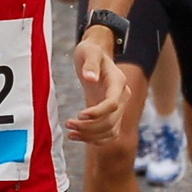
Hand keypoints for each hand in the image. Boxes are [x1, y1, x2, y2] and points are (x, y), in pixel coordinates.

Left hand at [67, 28, 124, 144]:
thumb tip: (89, 79)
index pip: (112, 104)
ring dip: (90, 136)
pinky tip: (76, 136)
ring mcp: (119, 108)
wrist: (95, 56)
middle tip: (68, 124)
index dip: (97, 113)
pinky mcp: (112, 115)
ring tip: (70, 133)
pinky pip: (108, 134)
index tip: (79, 115)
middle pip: (110, 121)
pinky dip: (94, 139)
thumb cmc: (90, 52)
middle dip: (89, 127)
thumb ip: (90, 64)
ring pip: (110, 131)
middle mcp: (123, 97)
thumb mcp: (88, 52)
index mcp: (118, 83)